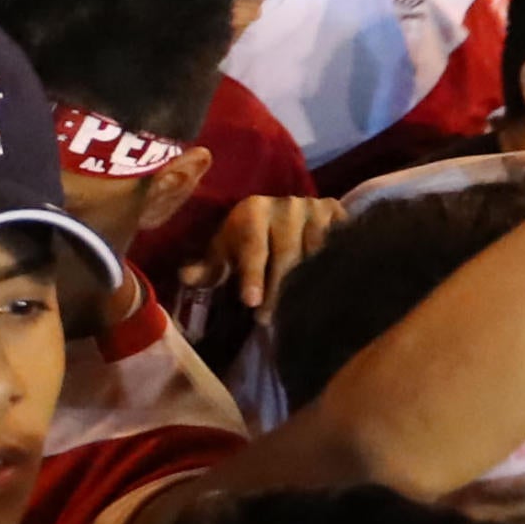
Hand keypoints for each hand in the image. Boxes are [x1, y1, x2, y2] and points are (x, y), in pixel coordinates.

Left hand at [174, 189, 339, 312]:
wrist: (279, 216)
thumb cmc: (245, 241)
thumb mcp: (223, 254)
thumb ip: (206, 269)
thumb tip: (185, 277)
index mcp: (253, 209)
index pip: (253, 248)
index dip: (253, 276)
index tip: (252, 303)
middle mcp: (286, 204)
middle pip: (285, 254)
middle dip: (276, 289)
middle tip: (267, 319)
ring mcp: (314, 207)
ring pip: (315, 253)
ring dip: (307, 282)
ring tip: (298, 308)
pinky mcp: (337, 211)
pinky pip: (339, 243)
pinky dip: (334, 264)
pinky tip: (327, 286)